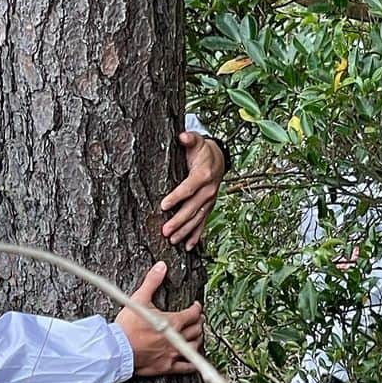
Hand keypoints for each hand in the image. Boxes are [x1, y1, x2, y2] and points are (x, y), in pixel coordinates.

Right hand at [114, 262, 203, 375]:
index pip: (193, 313)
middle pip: (196, 329)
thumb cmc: (128, 326)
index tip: (196, 306)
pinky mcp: (167, 366)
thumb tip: (162, 266)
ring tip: (197, 334)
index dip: (197, 308)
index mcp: (173, 321)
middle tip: (198, 319)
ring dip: (198, 339)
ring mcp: (173, 353)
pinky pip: (187, 367)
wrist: (117, 349)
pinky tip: (195, 359)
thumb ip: (152, 281)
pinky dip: (193, 362)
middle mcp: (177, 338)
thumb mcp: (139, 299)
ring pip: (194, 346)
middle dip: (199, 322)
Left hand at [160, 132, 224, 249]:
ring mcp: (210, 200)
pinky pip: (203, 222)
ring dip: (186, 231)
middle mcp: (209, 190)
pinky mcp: (209, 206)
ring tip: (173, 240)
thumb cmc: (202, 150)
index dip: (176, 197)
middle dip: (179, 220)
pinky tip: (189, 246)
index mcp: (203, 175)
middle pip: (192, 207)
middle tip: (165, 231)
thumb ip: (189, 139)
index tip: (163, 206)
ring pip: (197, 218)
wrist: (218, 158)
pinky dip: (197, 235)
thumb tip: (182, 136)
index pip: (188, 188)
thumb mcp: (196, 141)